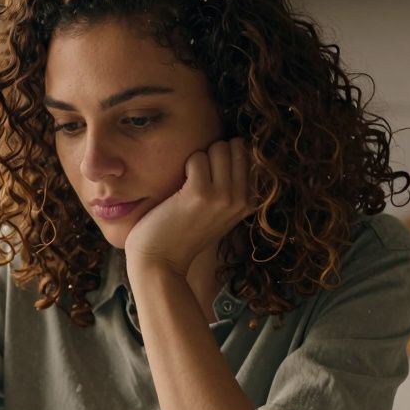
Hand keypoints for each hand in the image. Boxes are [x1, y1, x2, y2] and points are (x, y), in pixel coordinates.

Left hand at [123, 137, 254, 276]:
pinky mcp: (199, 194)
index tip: (209, 175)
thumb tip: (233, 147)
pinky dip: (185, 165)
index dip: (225, 156)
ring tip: (188, 182)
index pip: (249, 156)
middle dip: (214, 153)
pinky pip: (197, 157)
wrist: (160, 262)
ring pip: (219, 148)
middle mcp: (241, 200)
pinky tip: (179, 187)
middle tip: (197, 176)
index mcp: (249, 203)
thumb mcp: (218, 214)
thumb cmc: (182, 235)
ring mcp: (223, 197)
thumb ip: (230, 188)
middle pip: (236, 148)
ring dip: (199, 158)